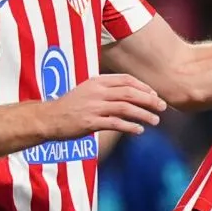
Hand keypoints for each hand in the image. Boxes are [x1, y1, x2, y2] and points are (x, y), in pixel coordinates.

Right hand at [42, 73, 165, 137]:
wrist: (49, 118)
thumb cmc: (71, 105)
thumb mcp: (88, 90)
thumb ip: (107, 90)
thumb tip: (130, 94)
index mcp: (97, 81)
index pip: (126, 80)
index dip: (143, 86)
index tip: (154, 94)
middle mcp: (97, 92)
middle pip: (129, 93)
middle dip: (149, 99)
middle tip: (162, 107)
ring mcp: (94, 107)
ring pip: (126, 108)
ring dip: (143, 114)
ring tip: (155, 120)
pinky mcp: (90, 122)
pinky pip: (115, 124)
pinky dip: (130, 127)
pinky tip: (139, 130)